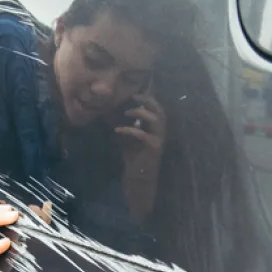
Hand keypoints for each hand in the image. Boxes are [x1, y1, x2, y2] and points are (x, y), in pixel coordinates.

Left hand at [114, 94, 165, 220]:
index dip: (148, 99)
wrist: (139, 178)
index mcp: (155, 129)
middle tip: (134, 96)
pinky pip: (143, 134)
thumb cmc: (133, 158)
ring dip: (141, 112)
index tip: (135, 93)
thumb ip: (124, 126)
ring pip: (157, 119)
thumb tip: (110, 112)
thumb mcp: (127, 139)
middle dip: (148, 101)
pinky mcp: (154, 149)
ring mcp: (159, 140)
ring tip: (127, 111)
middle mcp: (160, 133)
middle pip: (160, 111)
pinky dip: (130, 129)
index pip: (156, 109)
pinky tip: (117, 129)